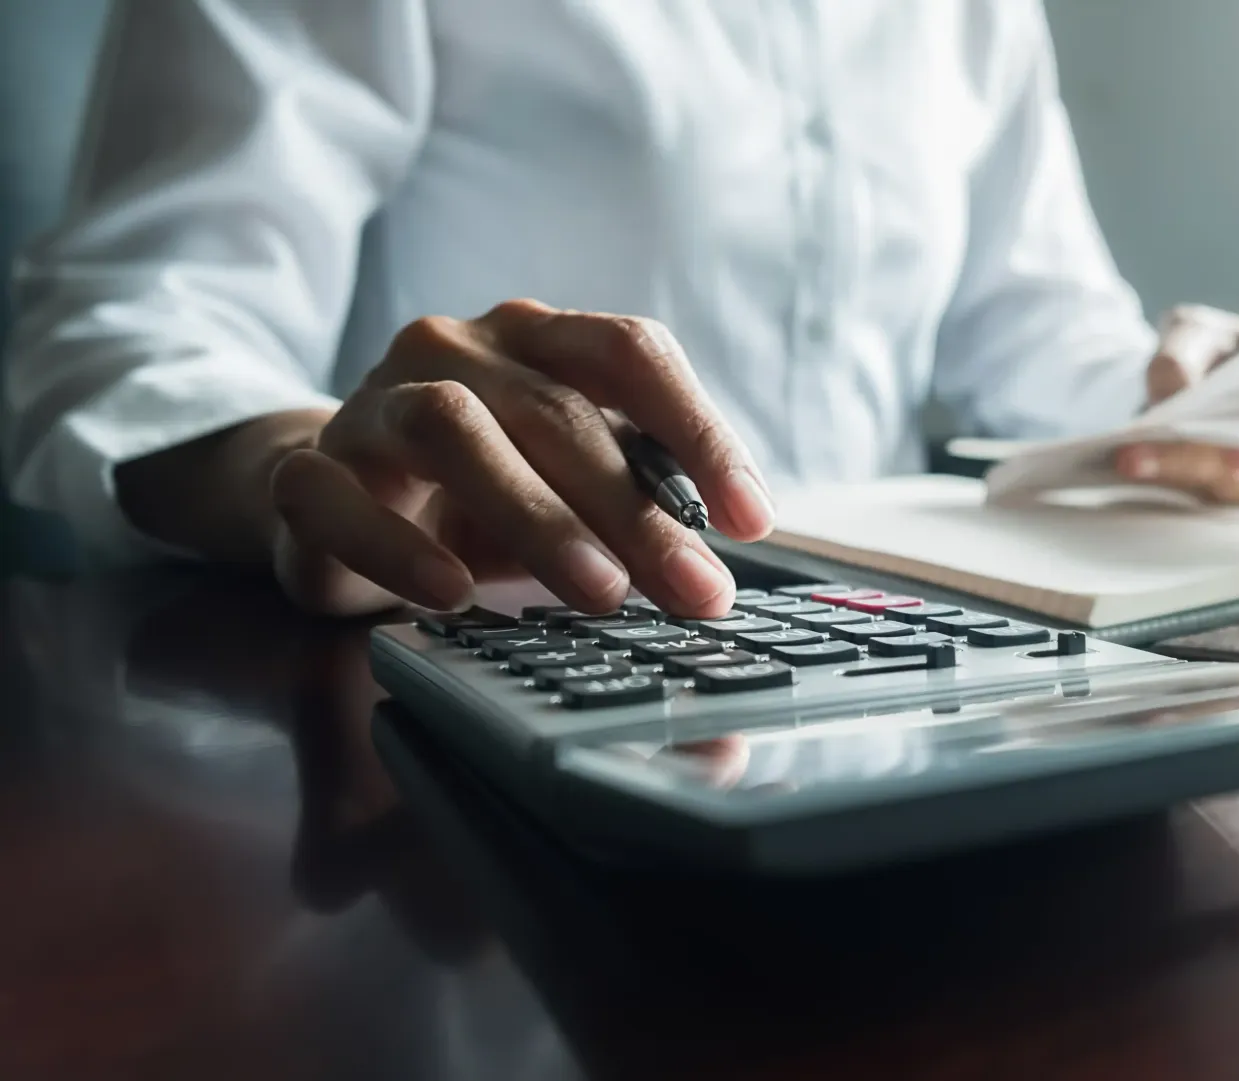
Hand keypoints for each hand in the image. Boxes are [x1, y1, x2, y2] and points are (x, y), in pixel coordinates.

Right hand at [264, 299, 775, 616]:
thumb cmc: (482, 487)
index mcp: (537, 336)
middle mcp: (455, 349)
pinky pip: (340, 498)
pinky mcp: (307, 471)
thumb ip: (635, 505)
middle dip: (636, 508)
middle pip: (556, 410)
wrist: (334, 494)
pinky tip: (452, 593)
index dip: (698, 430)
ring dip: (537, 516)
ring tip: (599, 593)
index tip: (750, 518)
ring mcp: (374, 403)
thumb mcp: (569, 487)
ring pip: (453, 431)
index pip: (630, 351)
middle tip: (693, 587)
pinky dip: (399, 547)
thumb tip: (712, 576)